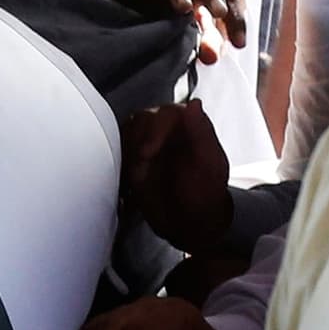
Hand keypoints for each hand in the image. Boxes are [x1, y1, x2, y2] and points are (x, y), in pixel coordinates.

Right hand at [115, 100, 235, 252]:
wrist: (189, 225)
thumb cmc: (205, 197)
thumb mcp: (208, 165)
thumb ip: (201, 132)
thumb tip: (194, 104)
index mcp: (189, 127)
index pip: (166, 113)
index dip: (155, 128)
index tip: (149, 150)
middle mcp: (168, 132)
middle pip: (142, 120)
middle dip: (137, 139)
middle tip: (141, 162)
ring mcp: (150, 145)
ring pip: (128, 133)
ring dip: (127, 150)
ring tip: (136, 171)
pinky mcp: (135, 160)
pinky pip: (119, 150)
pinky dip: (120, 160)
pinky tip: (130, 176)